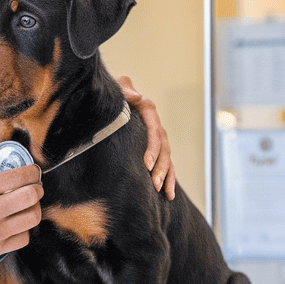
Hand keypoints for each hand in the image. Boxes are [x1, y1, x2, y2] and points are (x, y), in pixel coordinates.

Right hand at [0, 164, 42, 283]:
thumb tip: (15, 182)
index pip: (19, 176)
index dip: (32, 172)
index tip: (33, 173)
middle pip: (32, 195)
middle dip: (37, 190)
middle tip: (34, 189)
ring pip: (33, 217)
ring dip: (34, 210)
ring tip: (26, 208)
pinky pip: (25, 237)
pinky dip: (24, 230)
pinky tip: (16, 226)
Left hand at [118, 76, 175, 199]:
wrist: (116, 98)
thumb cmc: (115, 95)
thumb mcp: (119, 89)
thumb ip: (126, 90)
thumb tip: (138, 97)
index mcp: (148, 112)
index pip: (154, 132)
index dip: (152, 149)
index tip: (146, 164)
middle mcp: (156, 125)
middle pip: (164, 148)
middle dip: (160, 167)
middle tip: (154, 183)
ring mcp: (158, 138)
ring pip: (167, 158)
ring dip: (166, 175)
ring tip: (161, 191)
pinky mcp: (156, 149)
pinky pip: (167, 165)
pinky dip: (169, 179)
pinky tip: (168, 194)